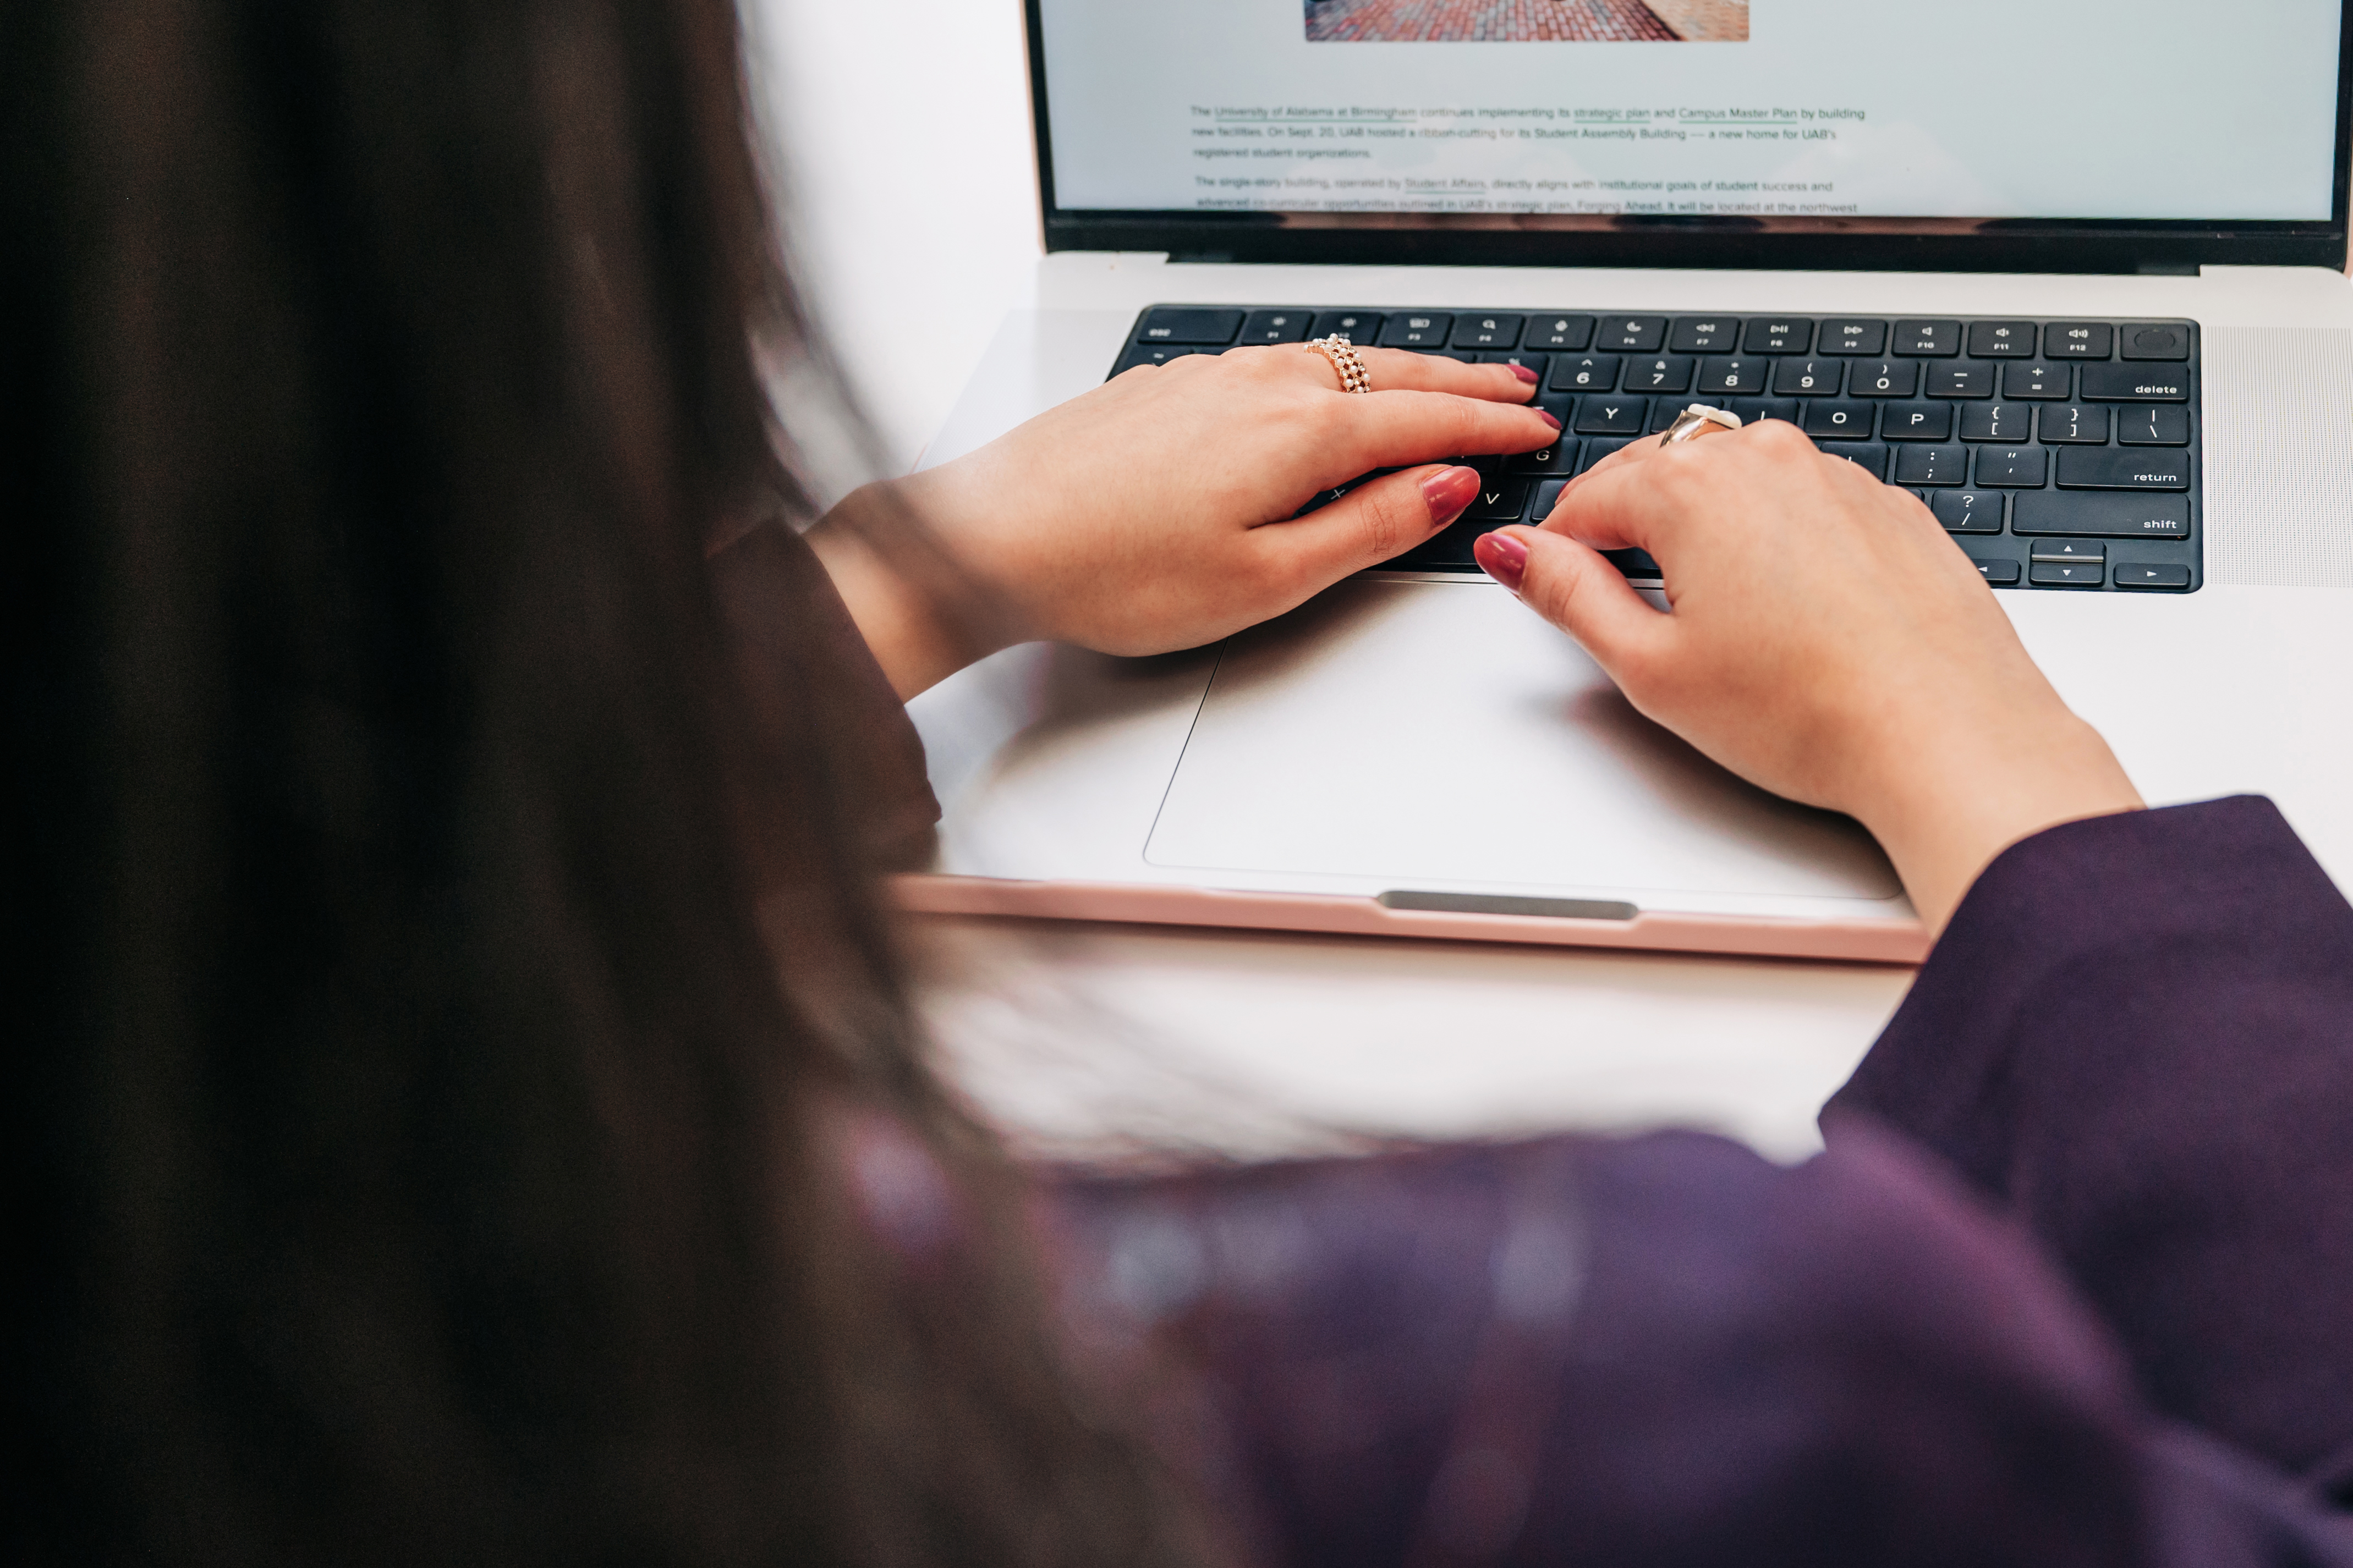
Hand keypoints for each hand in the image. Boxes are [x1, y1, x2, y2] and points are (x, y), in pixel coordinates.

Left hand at [809, 345, 1560, 695]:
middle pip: (1385, 376)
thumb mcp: (1265, 579)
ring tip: (1439, 382)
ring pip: (1329, 360)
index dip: (1491, 426)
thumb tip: (1445, 488)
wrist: (989, 540)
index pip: (1425, 421)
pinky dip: (1328, 369)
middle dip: (1461, 382)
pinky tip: (1323, 384)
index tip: (1538, 427)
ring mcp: (1206, 377)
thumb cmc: (1112, 574)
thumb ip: (1365, 528)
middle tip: (1517, 387)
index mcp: (1297, 434)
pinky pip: (1274, 362)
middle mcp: (1256, 386)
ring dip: (1396, 370)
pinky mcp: (1164, 385)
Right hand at [1471, 420, 2141, 932]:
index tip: (1551, 585)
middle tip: (1627, 608)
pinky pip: (1807, 504)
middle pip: (1663, 474)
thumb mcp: (1649, 666)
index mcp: (1694, 487)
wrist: (1948, 735)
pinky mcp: (1892, 511)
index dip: (1559, 547)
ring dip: (1707, 529)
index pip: (1590, 496)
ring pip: (1739, 482)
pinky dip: (1778, 541)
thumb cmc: (1809, 712)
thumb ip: (1568, 596)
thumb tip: (1514, 552)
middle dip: (1631, 528)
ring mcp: (1839, 479)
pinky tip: (1788, 613)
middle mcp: (1768, 460)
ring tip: (1713, 615)